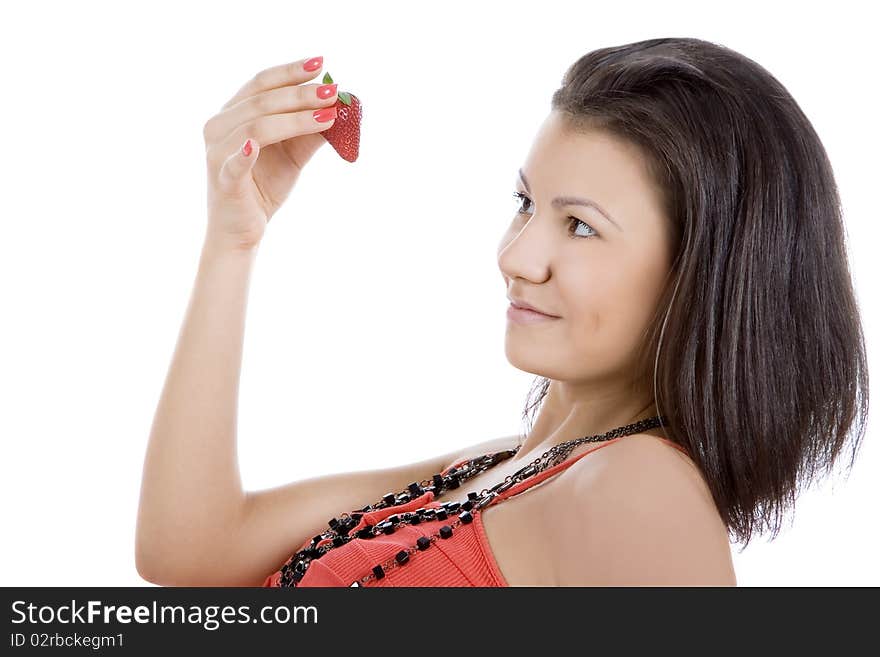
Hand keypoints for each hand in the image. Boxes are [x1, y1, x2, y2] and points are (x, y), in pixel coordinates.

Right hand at [202, 55, 338, 249]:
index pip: (261, 84)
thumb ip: (311, 132)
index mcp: (232, 114)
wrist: (241, 231)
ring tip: (328, 117)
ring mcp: (217, 153)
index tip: (321, 64)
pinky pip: (234, 164)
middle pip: (262, 101)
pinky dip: (244, 154)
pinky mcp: (223, 181)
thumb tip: (340, 109)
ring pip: (257, 126)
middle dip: (301, 95)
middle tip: (333, 92)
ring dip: (295, 119)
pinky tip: (255, 147)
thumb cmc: (263, 188)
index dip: (290, 72)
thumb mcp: (293, 156)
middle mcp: (219, 127)